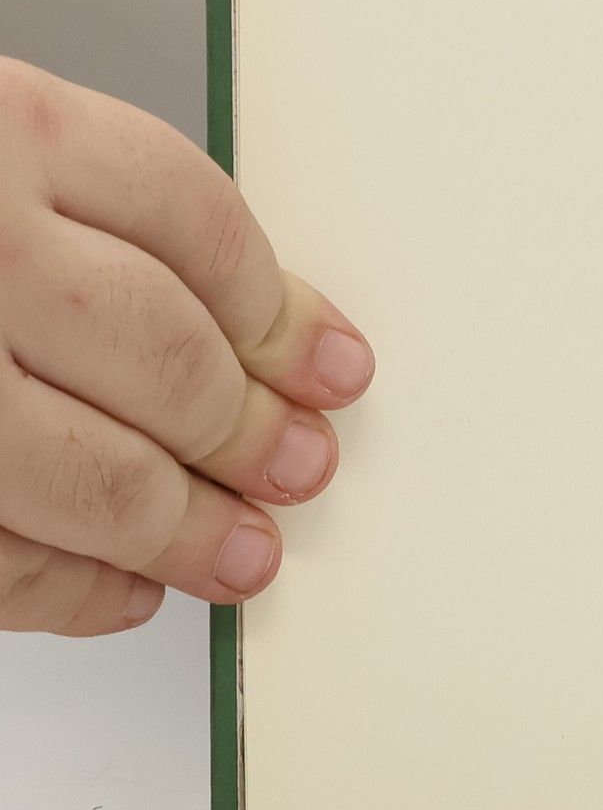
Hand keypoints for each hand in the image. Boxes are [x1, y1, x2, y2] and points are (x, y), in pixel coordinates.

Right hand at [0, 59, 372, 635]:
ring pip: (83, 470)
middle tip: (299, 469)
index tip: (334, 366)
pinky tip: (118, 594)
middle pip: (159, 351)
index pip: (195, 224)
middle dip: (246, 429)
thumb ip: (80, 214)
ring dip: (178, 528)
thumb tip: (260, 338)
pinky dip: (62, 591)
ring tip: (239, 554)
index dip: (283, 311)